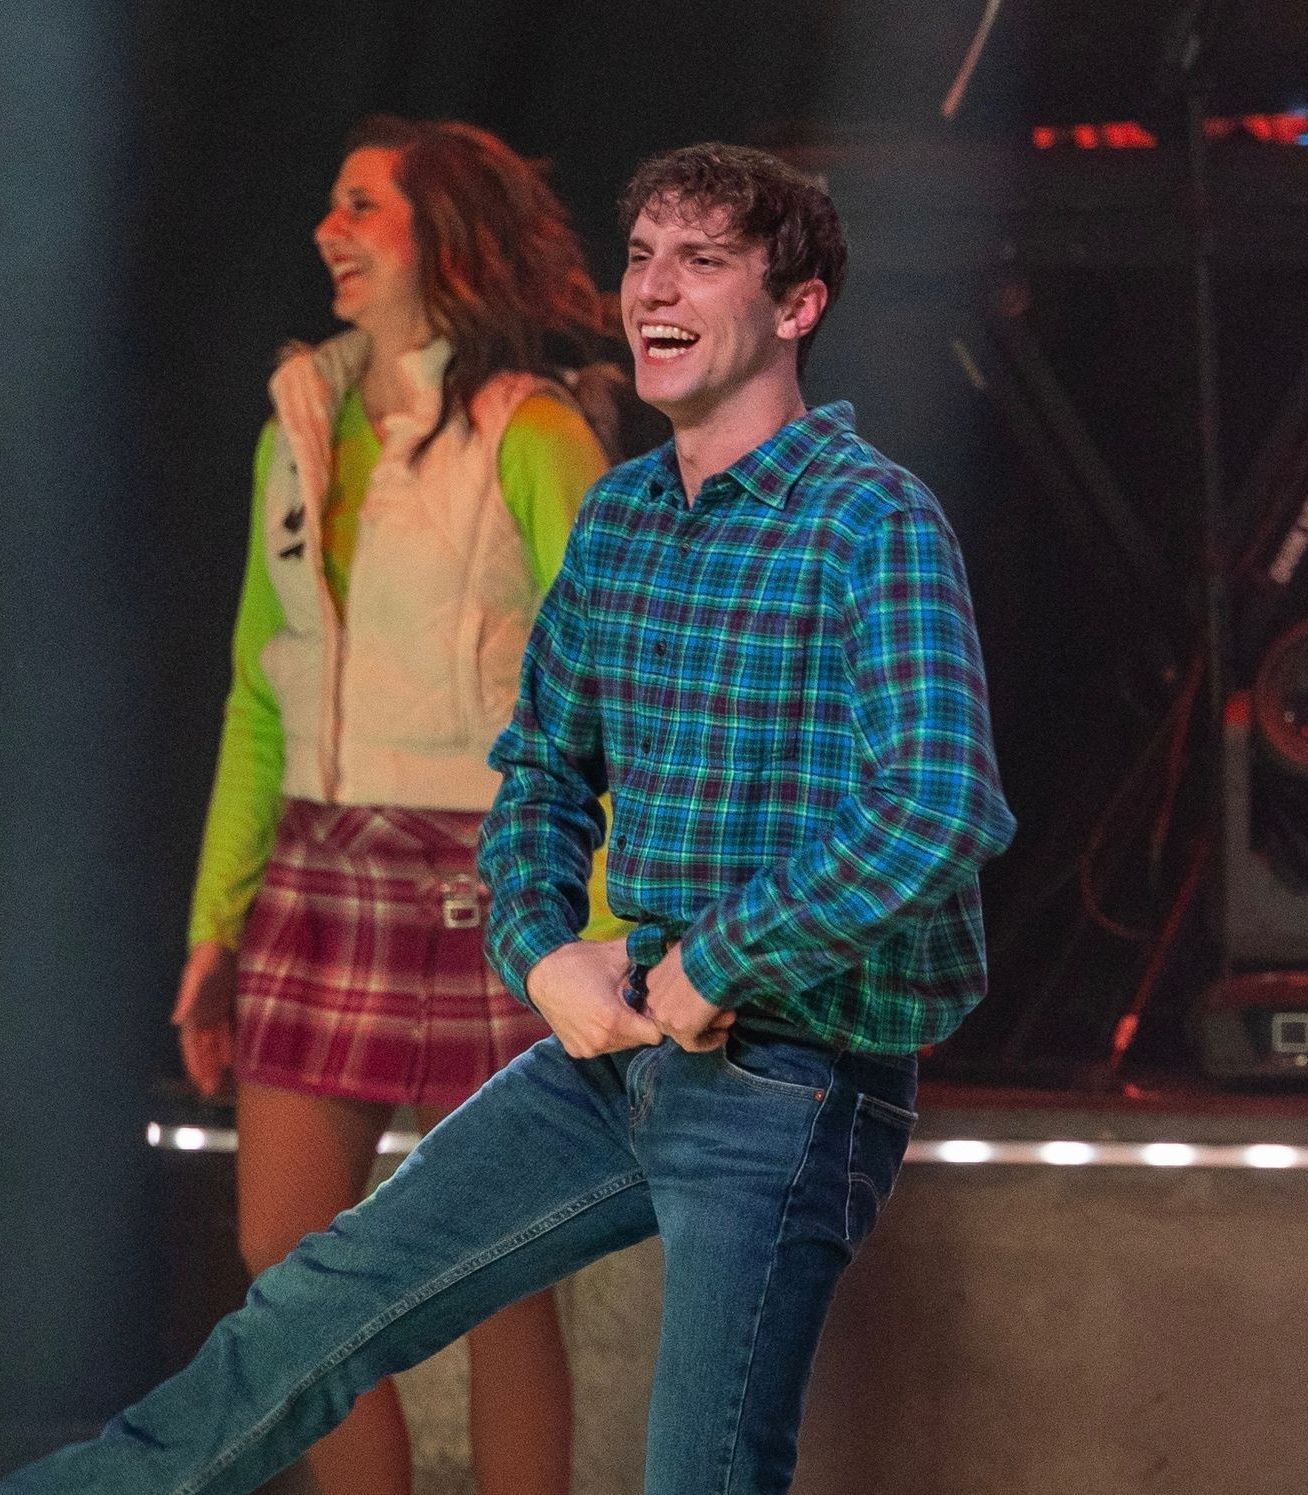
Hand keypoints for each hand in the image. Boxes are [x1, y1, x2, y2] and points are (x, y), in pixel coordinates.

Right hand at [172, 941, 237, 1097]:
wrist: (225, 937)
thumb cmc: (207, 956)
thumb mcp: (196, 974)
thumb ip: (187, 996)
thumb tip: (176, 1020)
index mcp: (193, 1011)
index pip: (191, 1044)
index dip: (195, 1063)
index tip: (200, 1083)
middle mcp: (205, 1014)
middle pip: (205, 1047)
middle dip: (207, 1068)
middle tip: (213, 1091)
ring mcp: (219, 1009)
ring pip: (219, 1041)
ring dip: (220, 1060)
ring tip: (226, 1080)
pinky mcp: (234, 1002)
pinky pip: (233, 1029)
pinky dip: (236, 1044)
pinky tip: (243, 1056)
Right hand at [526, 938, 662, 1058]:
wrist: (539, 971)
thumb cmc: (578, 961)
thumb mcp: (616, 955)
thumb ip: (648, 953)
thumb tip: (674, 943)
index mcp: (613, 1020)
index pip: (655, 1035)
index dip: (656, 1018)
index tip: (650, 1002)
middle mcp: (600, 1041)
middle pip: (639, 1040)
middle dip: (640, 1022)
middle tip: (630, 999)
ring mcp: (587, 1049)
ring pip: (622, 1045)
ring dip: (623, 1029)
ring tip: (613, 1004)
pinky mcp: (576, 1051)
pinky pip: (603, 1047)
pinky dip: (605, 1033)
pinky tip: (597, 1013)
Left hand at [645, 942, 733, 1051]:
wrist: (714, 957)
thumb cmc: (706, 951)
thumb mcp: (685, 952)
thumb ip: (681, 964)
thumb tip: (689, 963)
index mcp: (653, 979)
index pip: (664, 1000)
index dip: (683, 1004)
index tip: (701, 1003)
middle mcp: (654, 999)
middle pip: (670, 1018)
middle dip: (693, 1019)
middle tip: (717, 1016)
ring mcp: (665, 1015)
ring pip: (682, 1032)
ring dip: (705, 1030)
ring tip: (725, 1025)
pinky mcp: (681, 1029)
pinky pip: (693, 1044)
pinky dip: (708, 1042)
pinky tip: (722, 1036)